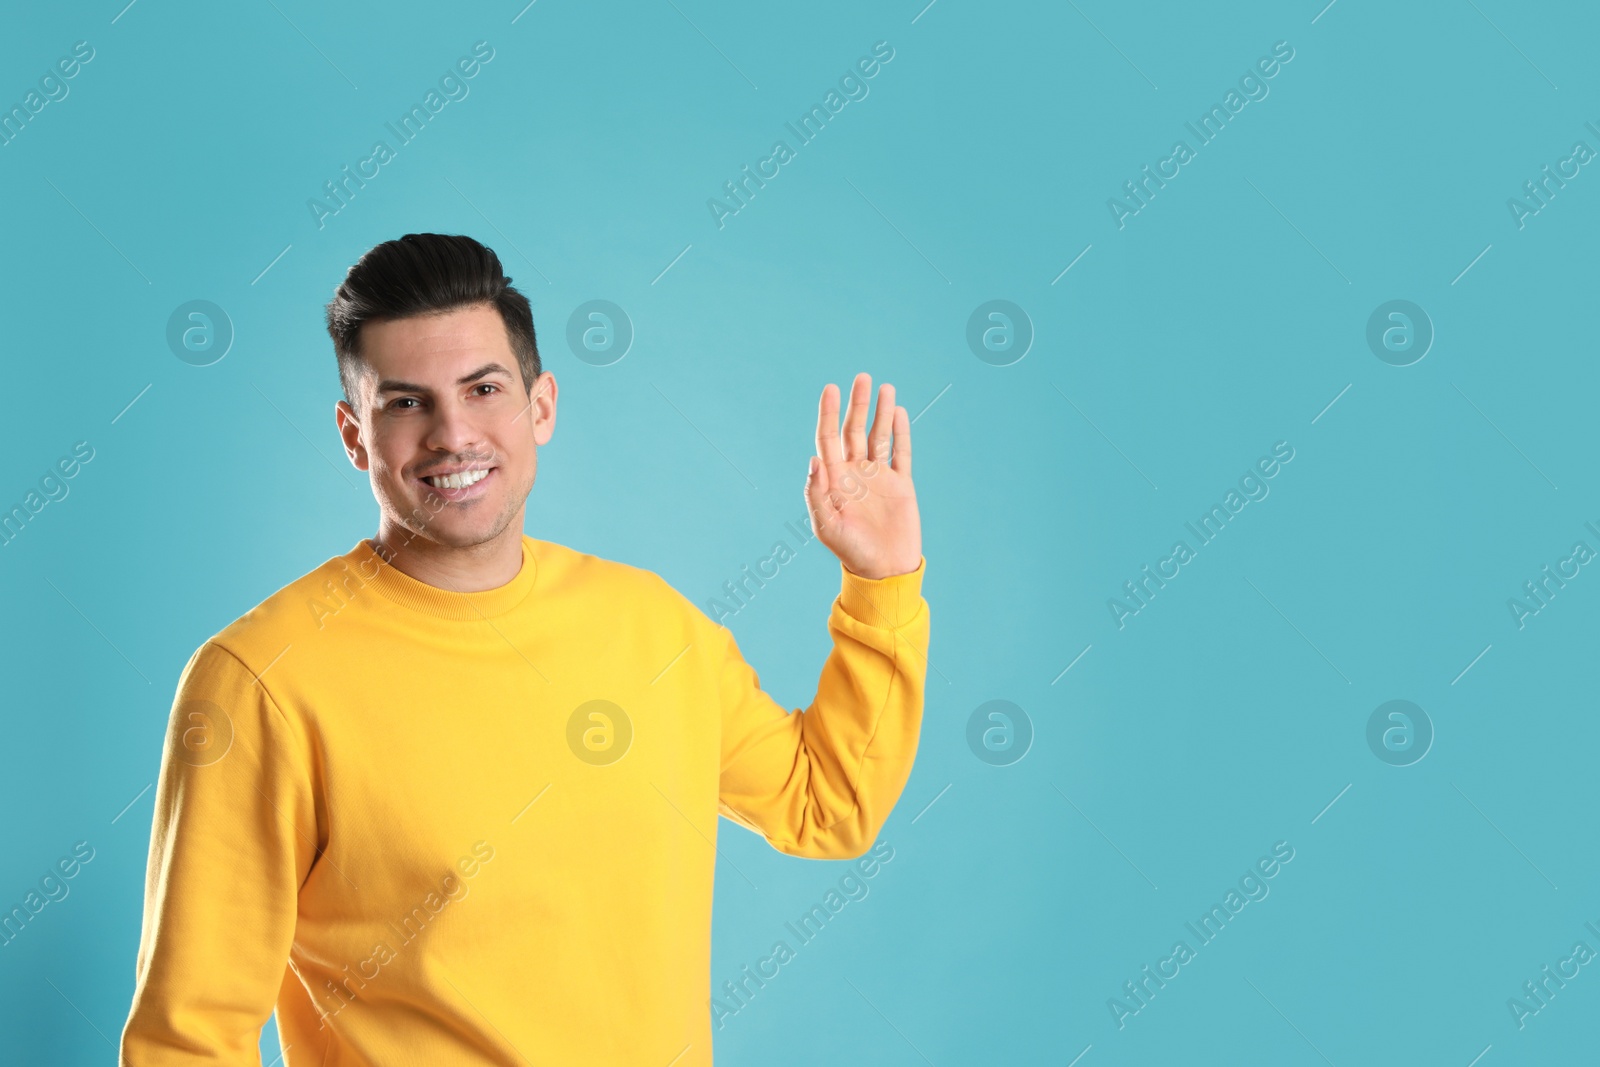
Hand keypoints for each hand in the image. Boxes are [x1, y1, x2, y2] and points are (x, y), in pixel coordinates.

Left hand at [806, 372, 921, 579]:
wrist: (884, 569)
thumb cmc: (850, 550)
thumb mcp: (826, 525)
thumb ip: (816, 492)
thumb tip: (813, 459)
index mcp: (834, 479)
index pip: (828, 438)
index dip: (828, 413)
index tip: (831, 389)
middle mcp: (855, 473)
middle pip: (854, 430)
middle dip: (857, 404)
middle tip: (862, 377)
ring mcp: (878, 477)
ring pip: (878, 436)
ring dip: (880, 412)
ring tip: (884, 387)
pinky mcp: (901, 485)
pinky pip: (900, 453)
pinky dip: (900, 433)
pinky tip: (898, 413)